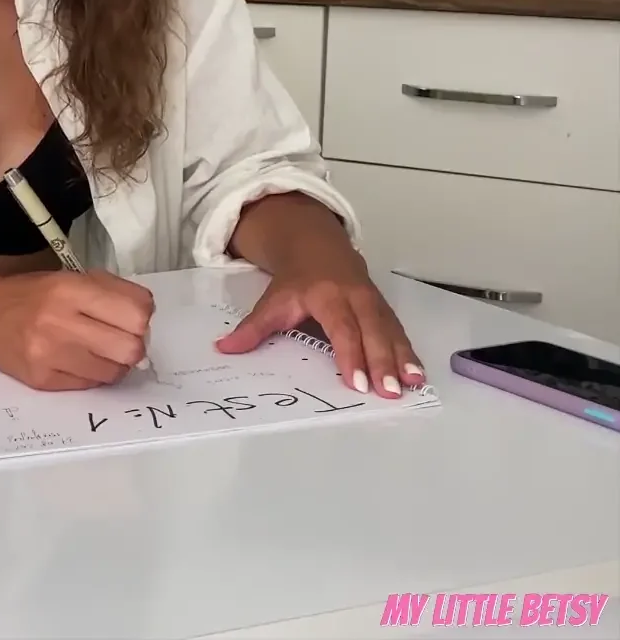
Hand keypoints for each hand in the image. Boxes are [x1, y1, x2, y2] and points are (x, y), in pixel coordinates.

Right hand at [0, 269, 155, 389]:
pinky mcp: (42, 380)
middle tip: (119, 338)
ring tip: (96, 349)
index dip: (142, 316)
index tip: (131, 317)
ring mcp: (48, 356)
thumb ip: (111, 292)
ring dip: (113, 363)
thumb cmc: (30, 294)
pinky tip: (76, 360)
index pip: (136, 313)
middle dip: (133, 344)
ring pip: (114, 373)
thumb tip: (146, 319)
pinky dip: (91, 375)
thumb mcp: (69, 277)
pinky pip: (89, 385)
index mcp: (69, 289)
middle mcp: (58, 322)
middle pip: (131, 348)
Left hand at [216, 267, 423, 397]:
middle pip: (372, 332)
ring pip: (391, 332)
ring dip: (403, 359)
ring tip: (413, 384)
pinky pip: (400, 331)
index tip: (357, 382)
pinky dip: (409, 352)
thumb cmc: (296, 282)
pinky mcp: (385, 309)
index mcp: (327, 295)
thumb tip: (223, 350)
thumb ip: (252, 328)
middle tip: (389, 392)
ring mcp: (374, 302)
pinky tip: (418, 374)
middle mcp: (356, 298)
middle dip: (382, 362)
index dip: (350, 355)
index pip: (341, 329)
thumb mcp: (273, 301)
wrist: (319, 249)